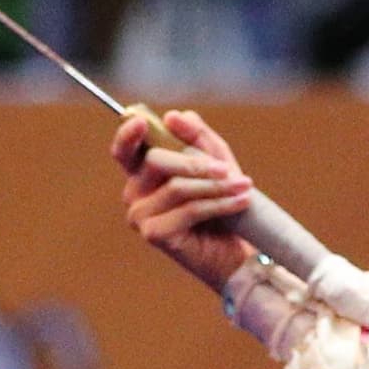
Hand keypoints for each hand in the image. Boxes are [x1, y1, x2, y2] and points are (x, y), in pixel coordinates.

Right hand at [111, 105, 260, 290]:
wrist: (235, 252)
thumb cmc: (222, 204)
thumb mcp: (215, 161)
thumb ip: (196, 136)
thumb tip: (174, 116)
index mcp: (142, 173)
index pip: (125, 150)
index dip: (128, 134)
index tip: (142, 121)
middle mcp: (134, 193)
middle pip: (155, 162)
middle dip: (195, 162)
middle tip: (227, 169)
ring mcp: (140, 216)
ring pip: (177, 187)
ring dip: (215, 185)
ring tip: (243, 186)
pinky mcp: (154, 234)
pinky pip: (189, 210)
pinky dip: (219, 204)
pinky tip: (241, 202)